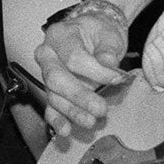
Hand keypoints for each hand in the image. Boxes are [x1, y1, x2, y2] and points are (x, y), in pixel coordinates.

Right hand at [32, 10, 127, 136]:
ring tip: (91, 121)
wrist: (91, 34)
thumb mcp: (108, 34)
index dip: (95, 71)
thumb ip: (108, 50)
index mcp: (60, 35)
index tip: (117, 78)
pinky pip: (50, 106)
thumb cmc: (98, 33)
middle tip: (100, 108)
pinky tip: (65, 130)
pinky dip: (57, 119)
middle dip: (79, 96)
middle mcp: (47, 54)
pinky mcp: (52, 90)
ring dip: (72, 111)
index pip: (73, 57)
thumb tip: (109, 66)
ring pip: (53, 95)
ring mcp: (46, 72)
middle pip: (57, 78)